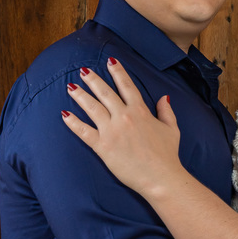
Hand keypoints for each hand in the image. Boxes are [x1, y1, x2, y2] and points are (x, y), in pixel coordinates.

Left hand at [62, 58, 185, 196]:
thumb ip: (166, 111)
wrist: (160, 177)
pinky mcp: (103, 147)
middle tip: (83, 70)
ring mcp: (112, 131)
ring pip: (92, 108)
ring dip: (80, 96)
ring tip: (70, 87)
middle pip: (105, 93)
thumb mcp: (172, 129)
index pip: (127, 86)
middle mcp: (124, 117)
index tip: (110, 61)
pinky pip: (84, 131)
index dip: (118, 72)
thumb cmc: (167, 155)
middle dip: (93, 80)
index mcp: (140, 111)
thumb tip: (163, 97)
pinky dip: (73, 122)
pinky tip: (65, 114)